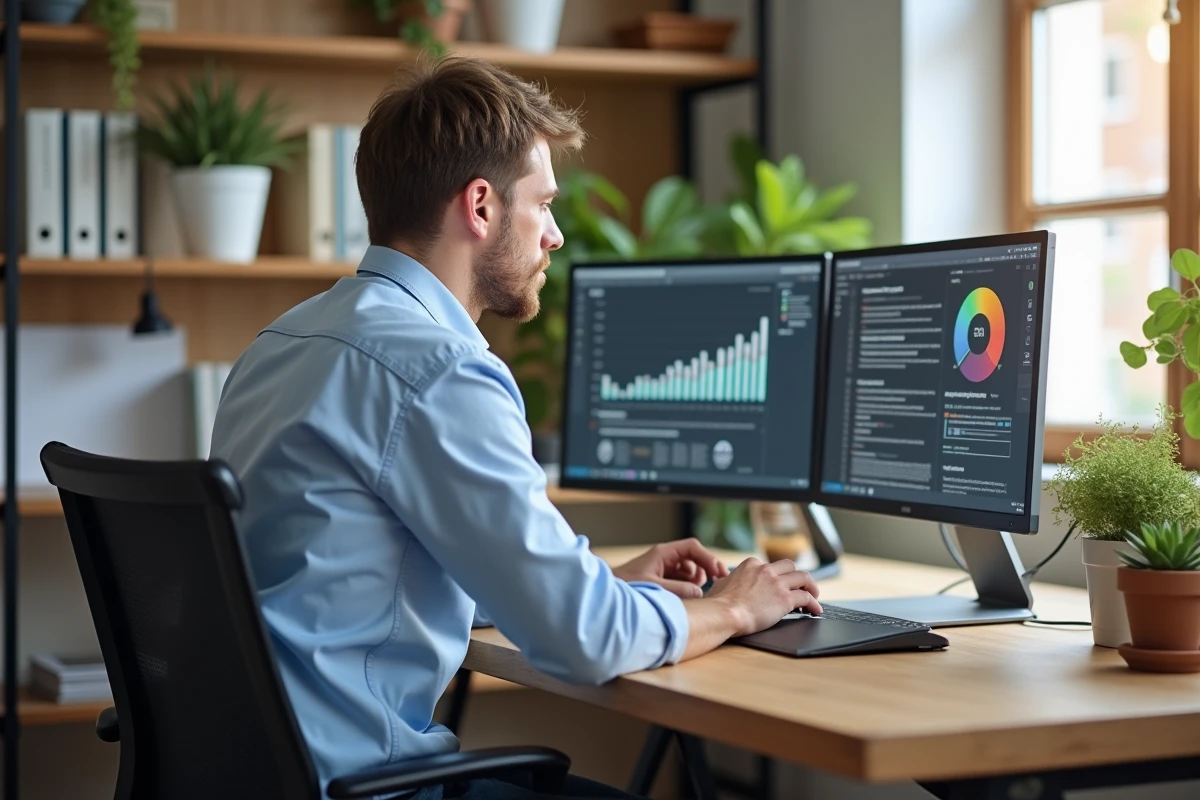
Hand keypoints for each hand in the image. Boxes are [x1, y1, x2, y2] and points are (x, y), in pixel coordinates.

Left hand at [611, 539, 730, 598]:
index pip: (692, 548)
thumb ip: (678, 590)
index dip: (708, 558)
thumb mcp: (655, 588)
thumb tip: (700, 593)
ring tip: (703, 590)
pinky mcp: (661, 580)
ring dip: (699, 579)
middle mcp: (665, 558)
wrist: (607, 597)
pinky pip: (682, 579)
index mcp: (663, 553)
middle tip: (720, 581)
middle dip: (707, 568)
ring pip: (689, 569)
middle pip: (694, 557)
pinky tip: (692, 596)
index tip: (718, 573)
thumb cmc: (626, 588)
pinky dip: (690, 586)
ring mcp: (664, 569)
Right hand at [705, 557, 820, 636]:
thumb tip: (725, 581)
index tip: (779, 585)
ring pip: (803, 578)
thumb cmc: (718, 603)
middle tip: (801, 586)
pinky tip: (815, 610)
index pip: (771, 566)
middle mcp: (766, 570)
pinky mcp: (785, 599)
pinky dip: (814, 603)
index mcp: (751, 565)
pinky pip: (807, 598)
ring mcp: (777, 583)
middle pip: (790, 567)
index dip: (777, 576)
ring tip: (814, 596)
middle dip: (797, 576)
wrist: (724, 613)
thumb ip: (727, 580)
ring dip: (811, 586)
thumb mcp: (720, 584)